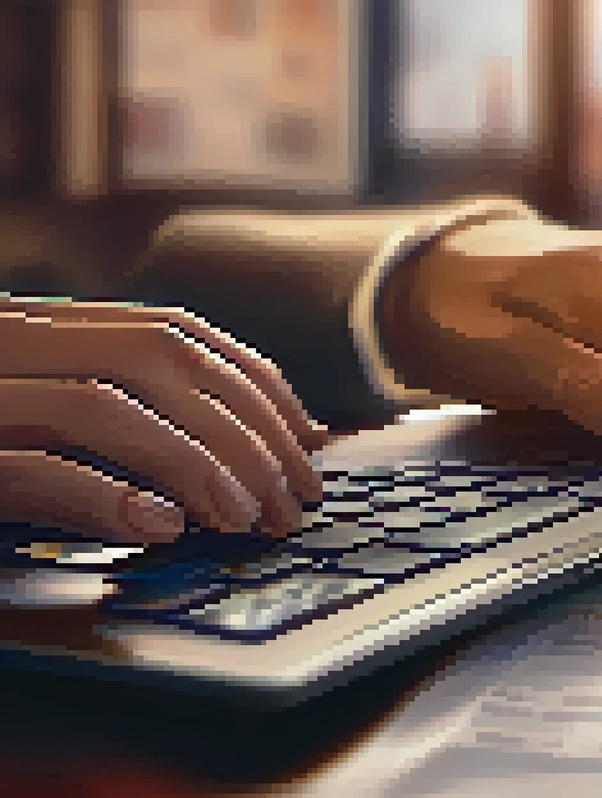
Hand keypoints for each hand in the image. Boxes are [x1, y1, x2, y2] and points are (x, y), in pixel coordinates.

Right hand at [0, 300, 327, 542]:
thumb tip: (237, 470)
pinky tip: (163, 526)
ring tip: (244, 518)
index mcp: (41, 325)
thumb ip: (122, 421)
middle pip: (158, 361)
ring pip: (102, 406)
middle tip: (291, 501)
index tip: (308, 443)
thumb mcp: (37, 418)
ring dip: (194, 463)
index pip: (174, 334)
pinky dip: (108, 496)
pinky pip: (36, 468)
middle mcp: (12, 340)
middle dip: (243, 432)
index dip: (254, 386)